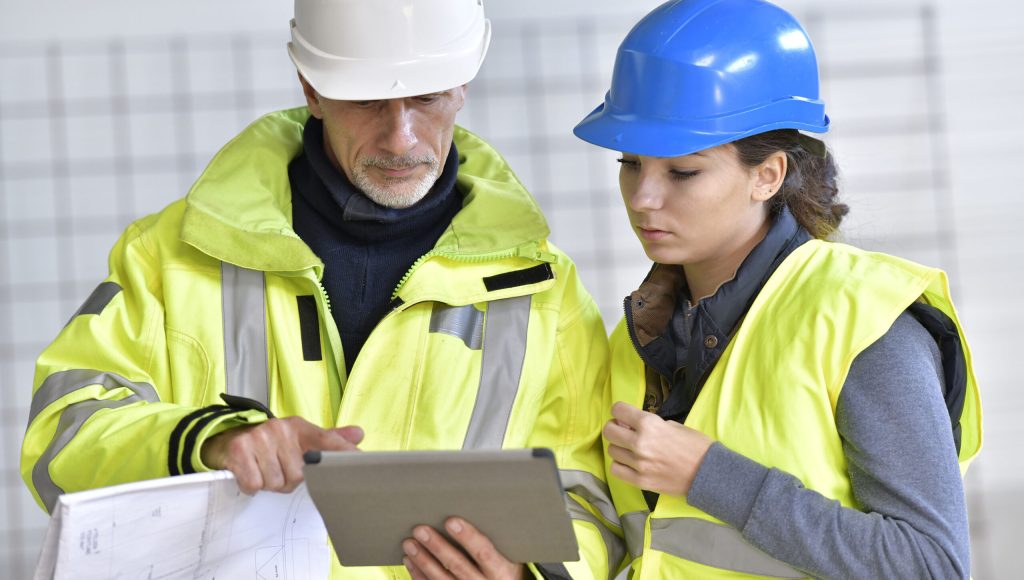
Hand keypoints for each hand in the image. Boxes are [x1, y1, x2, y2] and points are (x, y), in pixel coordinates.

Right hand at [200, 416, 363, 493]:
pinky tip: (250, 472)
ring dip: (269, 483)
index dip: (344, 452)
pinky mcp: (240, 450)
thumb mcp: (299, 438)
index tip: (360, 460)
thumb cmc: (270, 443)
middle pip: (298, 476)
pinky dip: (251, 485)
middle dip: (287, 479)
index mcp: (300, 427)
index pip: (327, 440)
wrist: (228, 438)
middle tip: (277, 467)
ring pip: (276, 483)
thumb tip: (359, 434)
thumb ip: (329, 440)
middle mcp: (281, 429)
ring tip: (263, 469)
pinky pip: (255, 484)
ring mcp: (260, 438)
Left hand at [402, 517, 524, 579]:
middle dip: (437, 546)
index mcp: (502, 572)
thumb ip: (495, 542)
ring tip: (409, 543)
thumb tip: (471, 508)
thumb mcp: (510, 559)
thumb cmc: (504, 572)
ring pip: (441, 579)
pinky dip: (419, 576)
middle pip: (457, 565)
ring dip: (423, 561)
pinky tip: (411, 562)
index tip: (451, 521)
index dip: (468, 537)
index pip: (484, 552)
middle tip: (420, 530)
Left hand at [602, 401, 712, 495]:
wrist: (709, 473)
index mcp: (649, 424)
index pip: (618, 410)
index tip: (624, 415)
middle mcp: (639, 443)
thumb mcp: (674, 425)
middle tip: (624, 431)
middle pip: (609, 431)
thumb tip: (631, 424)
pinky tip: (630, 463)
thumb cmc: (696, 445)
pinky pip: (616, 470)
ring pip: (612, 450)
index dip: (620, 411)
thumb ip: (651, 423)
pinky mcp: (640, 481)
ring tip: (631, 449)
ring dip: (619, 447)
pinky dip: (620, 465)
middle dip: (615, 428)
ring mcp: (638, 464)